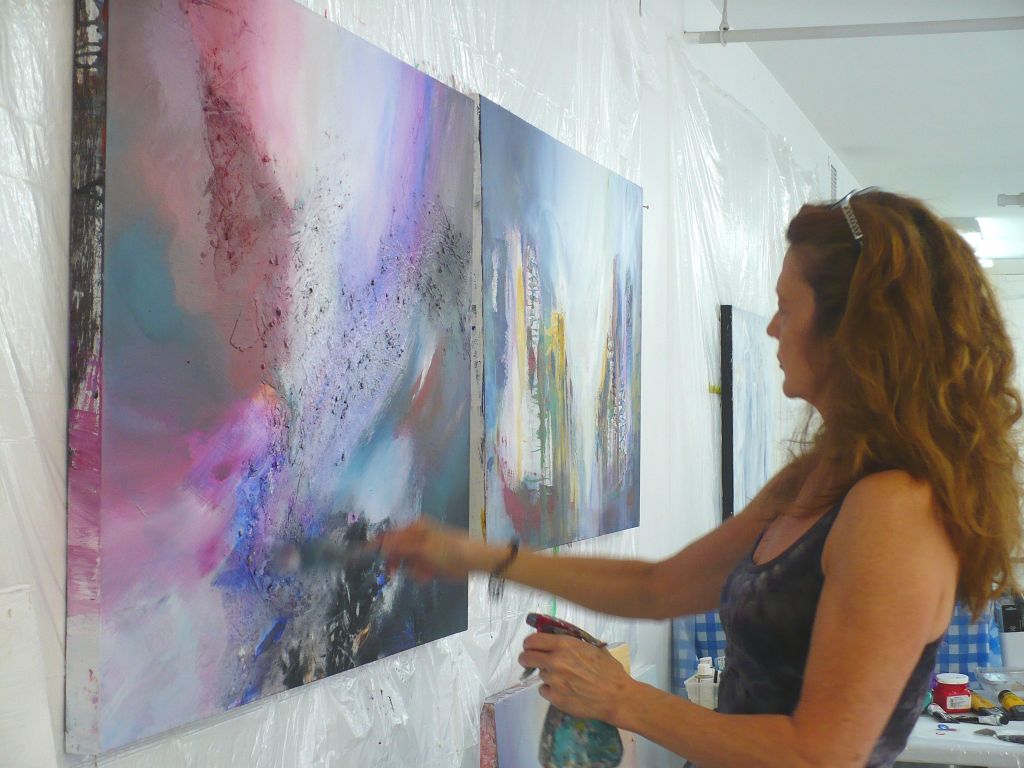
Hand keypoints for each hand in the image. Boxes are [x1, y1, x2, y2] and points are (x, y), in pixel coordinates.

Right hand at [375, 518, 495, 581]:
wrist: (473, 561)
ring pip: (405, 565)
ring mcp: (422, 553)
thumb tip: (379, 545)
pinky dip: (421, 576)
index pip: (389, 536)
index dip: (376, 545)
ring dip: (412, 571)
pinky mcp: (429, 566)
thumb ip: (399, 547)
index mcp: (414, 529)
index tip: (363, 555)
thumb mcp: (421, 547)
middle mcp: (416, 539)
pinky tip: (430, 576)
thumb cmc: (448, 549)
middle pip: (394, 553)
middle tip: (393, 574)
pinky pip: (416, 573)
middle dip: (397, 564)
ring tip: (425, 572)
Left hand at [518, 632, 635, 724]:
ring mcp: (553, 681)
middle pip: (526, 657)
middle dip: (527, 658)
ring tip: (566, 679)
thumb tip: (555, 640)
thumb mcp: (592, 647)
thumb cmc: (609, 670)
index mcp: (564, 645)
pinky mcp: (555, 698)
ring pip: (540, 674)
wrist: (616, 697)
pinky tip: (566, 690)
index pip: (532, 640)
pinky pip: (544, 690)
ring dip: (548, 675)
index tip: (531, 647)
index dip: (529, 643)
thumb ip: (571, 643)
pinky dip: (551, 690)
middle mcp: (554, 661)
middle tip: (533, 661)